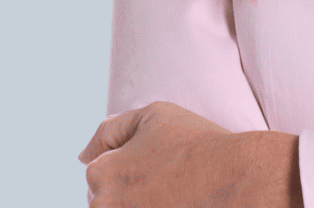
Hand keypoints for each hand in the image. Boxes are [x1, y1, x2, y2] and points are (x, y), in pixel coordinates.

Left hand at [79, 101, 238, 206]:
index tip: (158, 158)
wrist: (229, 178)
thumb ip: (112, 128)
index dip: (130, 159)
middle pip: (106, 197)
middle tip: (166, 176)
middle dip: (130, 187)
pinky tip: (173, 201)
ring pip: (123, 207)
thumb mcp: (153, 115)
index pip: (99, 169)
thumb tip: (83, 155)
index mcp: (101, 173)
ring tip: (172, 192)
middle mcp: (103, 205)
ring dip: (139, 201)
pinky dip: (152, 206)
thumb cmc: (193, 143)